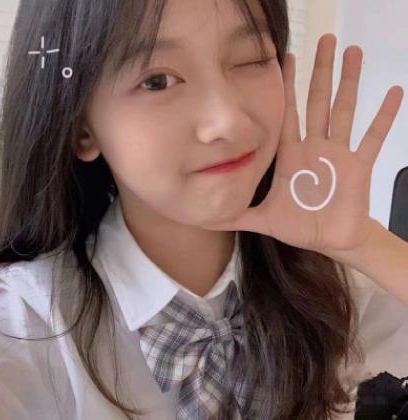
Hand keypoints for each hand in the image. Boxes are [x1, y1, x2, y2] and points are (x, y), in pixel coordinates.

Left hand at [202, 34, 403, 258]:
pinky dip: (383, 117)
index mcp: (291, 155)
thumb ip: (237, 215)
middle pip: (316, 102)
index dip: (285, 89)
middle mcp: (314, 147)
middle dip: (319, 72)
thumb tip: (207, 218)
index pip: (286, 115)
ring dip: (349, 82)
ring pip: (344, 111)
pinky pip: (373, 137)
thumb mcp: (264, 219)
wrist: (330, 240)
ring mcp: (337, 153)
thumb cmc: (299, 226)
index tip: (284, 60)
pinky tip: (394, 93)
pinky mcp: (358, 165)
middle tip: (324, 41)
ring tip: (353, 52)